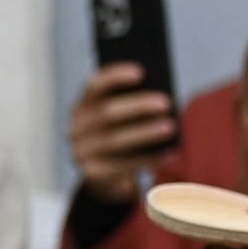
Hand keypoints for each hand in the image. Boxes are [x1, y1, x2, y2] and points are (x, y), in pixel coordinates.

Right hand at [69, 63, 176, 204]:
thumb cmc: (123, 135)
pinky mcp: (92, 173)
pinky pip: (121, 165)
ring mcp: (81, 152)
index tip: (141, 72)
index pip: (95, 86)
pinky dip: (148, 160)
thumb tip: (161, 97)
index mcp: (84, 106)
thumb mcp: (123, 118)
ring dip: (144, 133)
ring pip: (114, 140)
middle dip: (137, 106)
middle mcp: (77, 128)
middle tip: (166, 103)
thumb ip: (133, 104)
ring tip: (170, 127)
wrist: (107, 176)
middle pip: (106, 113)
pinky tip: (169, 154)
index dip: (115, 77)